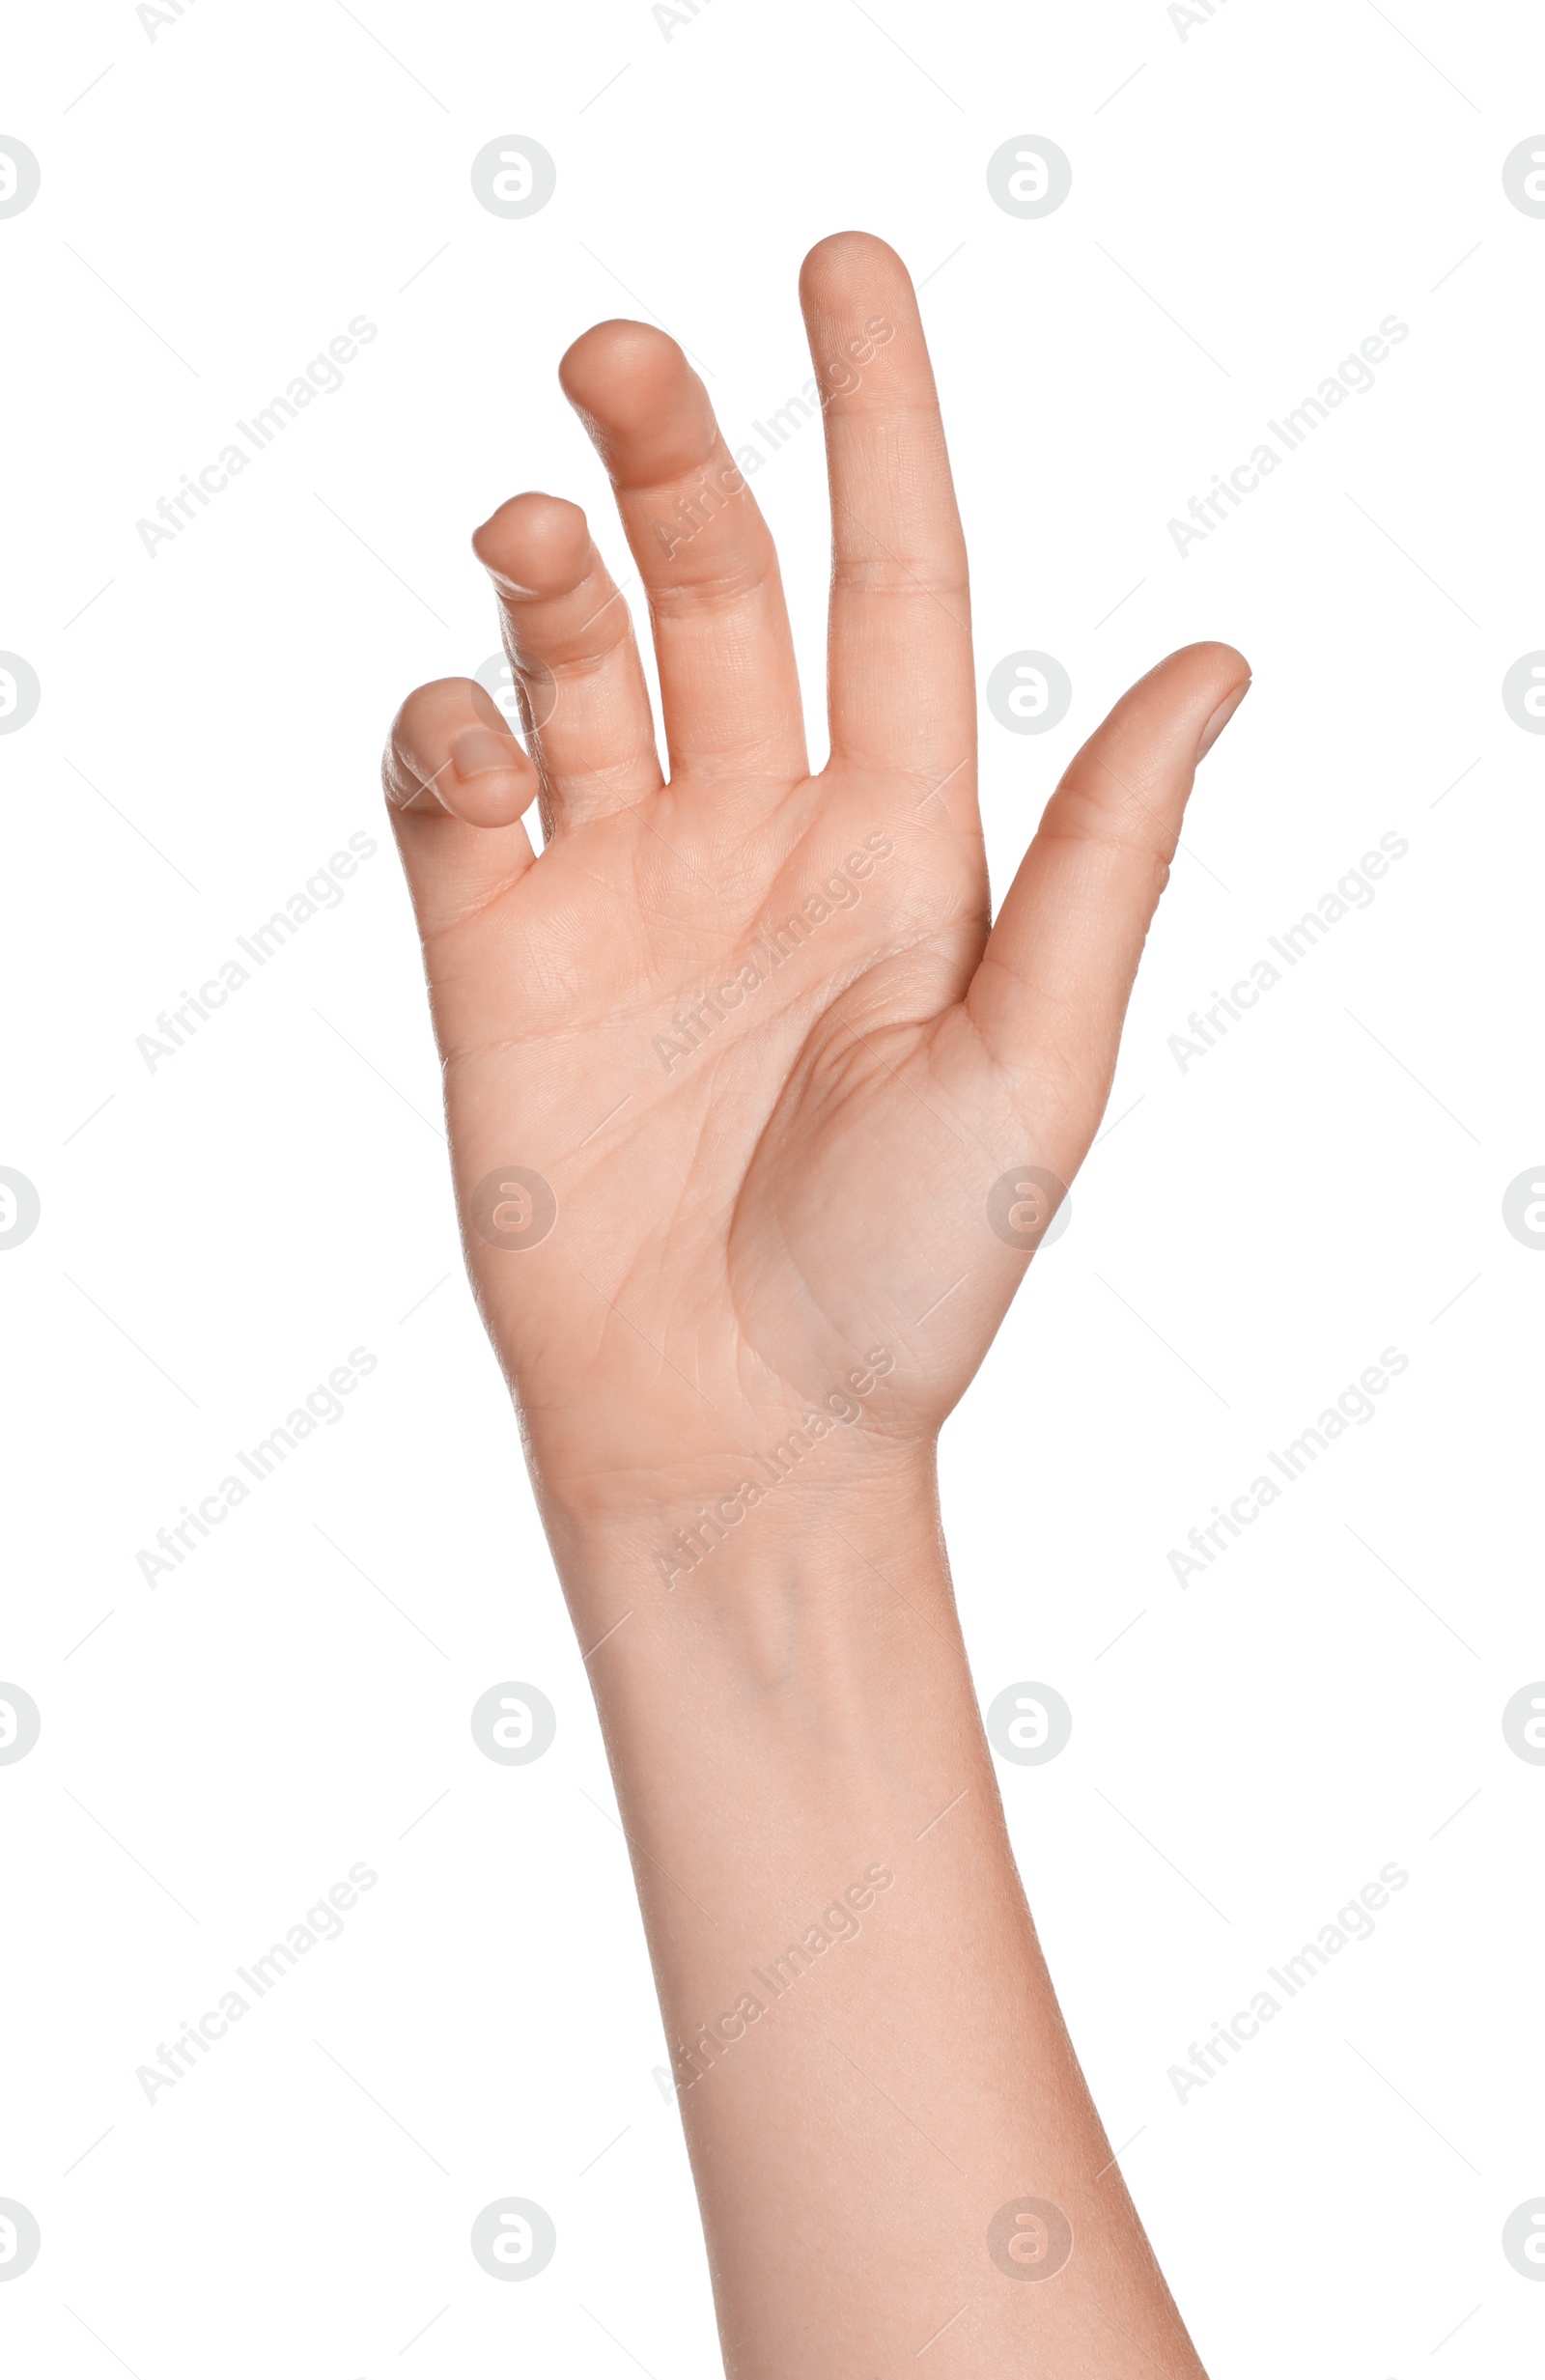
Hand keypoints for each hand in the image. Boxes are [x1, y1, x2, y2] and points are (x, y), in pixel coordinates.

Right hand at [384, 231, 1246, 1541]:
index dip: (872, 423)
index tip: (843, 269)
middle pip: (717, 592)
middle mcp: (760, 843)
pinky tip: (473, 745)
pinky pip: (455, 797)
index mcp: (903, 850)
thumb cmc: (910, 1280)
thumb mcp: (1037, 1060)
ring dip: (550, 574)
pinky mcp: (499, 964)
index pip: (889, 588)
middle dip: (671, 459)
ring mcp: (623, 896)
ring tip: (534, 535)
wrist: (738, 1437)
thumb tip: (1220, 657)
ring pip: (575, 667)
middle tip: (617, 353)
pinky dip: (447, 736)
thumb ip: (1105, 853)